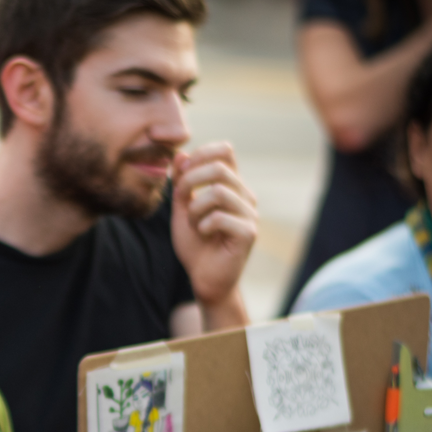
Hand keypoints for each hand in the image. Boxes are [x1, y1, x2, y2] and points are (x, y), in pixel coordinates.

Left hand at [170, 142, 257, 308]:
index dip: (201, 154)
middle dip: (190, 180)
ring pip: (219, 192)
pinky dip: (203, 225)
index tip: (181, 173)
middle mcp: (245, 196)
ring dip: (195, 208)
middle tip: (180, 199)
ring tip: (193, 223)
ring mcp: (250, 214)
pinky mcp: (248, 233)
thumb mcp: (181, 210)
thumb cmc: (196, 245)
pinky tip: (203, 234)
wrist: (205, 279)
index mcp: (232, 186)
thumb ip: (181, 184)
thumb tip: (181, 155)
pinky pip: (220, 217)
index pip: (225, 151)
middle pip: (220, 167)